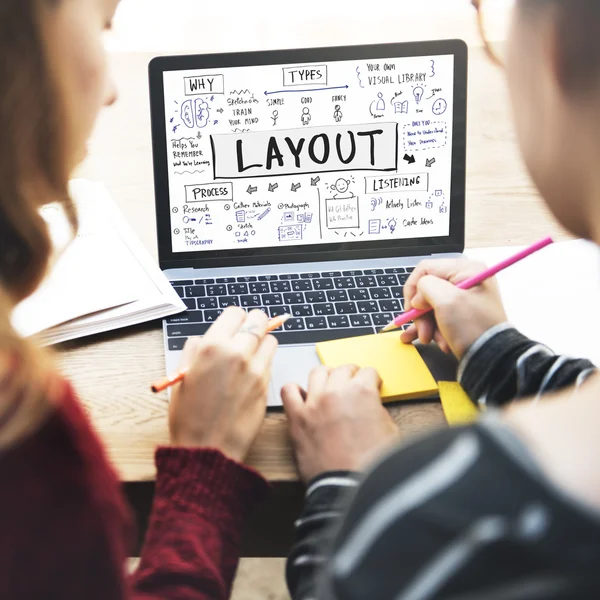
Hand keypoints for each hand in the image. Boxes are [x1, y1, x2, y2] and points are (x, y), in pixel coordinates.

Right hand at [169, 307, 277, 461]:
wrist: (208, 449)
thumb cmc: (189, 416)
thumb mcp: (181, 377)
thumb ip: (194, 351)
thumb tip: (204, 339)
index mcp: (212, 347)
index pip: (235, 313)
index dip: (234, 318)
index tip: (233, 325)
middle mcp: (237, 353)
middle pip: (258, 320)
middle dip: (253, 323)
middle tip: (247, 332)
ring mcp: (255, 369)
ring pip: (270, 339)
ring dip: (262, 342)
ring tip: (250, 353)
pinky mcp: (266, 385)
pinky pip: (271, 361)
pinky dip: (265, 361)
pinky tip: (252, 372)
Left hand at [281, 365, 398, 482]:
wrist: (350, 488)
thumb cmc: (371, 465)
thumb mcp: (390, 431)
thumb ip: (378, 410)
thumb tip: (370, 406)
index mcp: (362, 392)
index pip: (368, 372)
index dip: (372, 380)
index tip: (371, 385)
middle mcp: (336, 392)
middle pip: (343, 369)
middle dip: (351, 375)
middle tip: (352, 385)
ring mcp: (314, 403)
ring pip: (317, 372)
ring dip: (326, 377)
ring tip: (329, 386)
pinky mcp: (297, 418)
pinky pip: (288, 391)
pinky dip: (294, 390)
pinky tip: (303, 398)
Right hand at [400, 258, 507, 358]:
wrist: (492, 359)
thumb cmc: (473, 327)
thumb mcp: (446, 301)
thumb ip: (425, 287)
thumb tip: (418, 297)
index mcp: (466, 270)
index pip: (425, 269)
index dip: (413, 289)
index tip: (411, 309)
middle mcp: (465, 280)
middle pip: (427, 290)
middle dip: (421, 313)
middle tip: (423, 331)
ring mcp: (464, 298)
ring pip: (430, 306)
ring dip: (426, 324)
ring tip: (430, 339)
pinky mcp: (461, 315)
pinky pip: (438, 316)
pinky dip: (432, 329)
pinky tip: (429, 340)